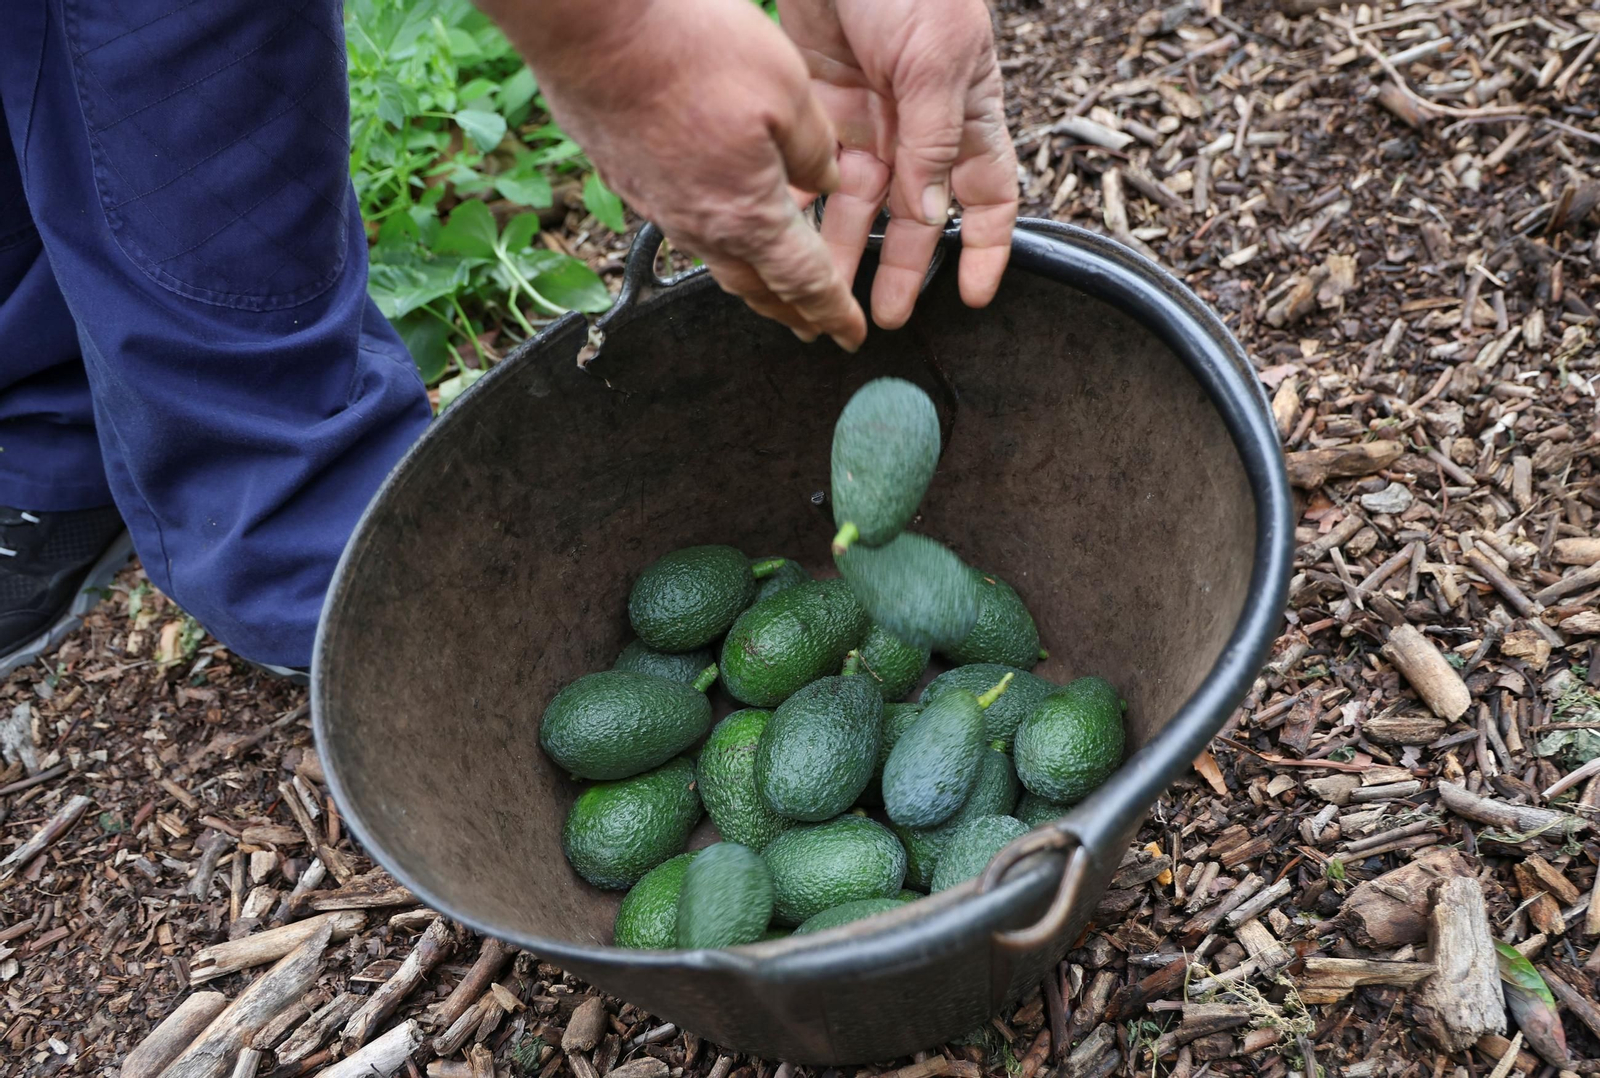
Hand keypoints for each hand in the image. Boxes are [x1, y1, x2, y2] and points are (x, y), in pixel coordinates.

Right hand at [485, 0, 866, 349]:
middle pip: (756, 286)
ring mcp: (657, 205)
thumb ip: (815, 148)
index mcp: (748, 216)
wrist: (593, 30)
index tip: (849, 335)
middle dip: (790, 311)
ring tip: (770, 285)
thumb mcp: (788, 91)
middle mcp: (699, 226)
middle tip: (813, 326)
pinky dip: (715, 238)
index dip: (833, 311)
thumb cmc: (689, 53)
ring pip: (716, 259)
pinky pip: (683, 226)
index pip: (803, 282)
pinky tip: (718, 219)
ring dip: (751, 279)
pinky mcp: (629, 178)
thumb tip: (825, 179)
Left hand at [778, 0, 1019, 328]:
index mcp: (967, 115)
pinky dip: (801, 209)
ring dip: (845, 252)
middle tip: (884, 318)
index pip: (988, 198)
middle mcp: (919, 127)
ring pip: (858, 205)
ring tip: (826, 297)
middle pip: (915, 217)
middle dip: (902, 270)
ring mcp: (867, 120)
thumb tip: (930, 212)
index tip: (974, 298)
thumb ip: (935, 137)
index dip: (985, 250)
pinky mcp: (817, 109)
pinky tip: (788, 242)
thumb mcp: (937, 56)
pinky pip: (811, 174)